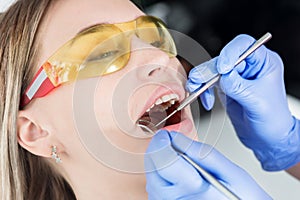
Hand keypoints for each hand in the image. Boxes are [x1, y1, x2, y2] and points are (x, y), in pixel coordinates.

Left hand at [145, 130, 270, 199]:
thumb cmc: (242, 199)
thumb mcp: (231, 171)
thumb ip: (201, 152)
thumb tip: (176, 137)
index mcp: (192, 188)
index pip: (162, 158)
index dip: (161, 142)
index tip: (165, 135)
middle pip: (152, 168)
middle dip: (158, 151)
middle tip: (170, 144)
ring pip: (152, 180)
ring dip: (159, 165)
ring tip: (177, 163)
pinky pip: (155, 191)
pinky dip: (162, 179)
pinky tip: (176, 176)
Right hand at [186, 34, 299, 170]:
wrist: (267, 139)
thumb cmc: (273, 120)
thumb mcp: (258, 102)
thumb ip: (239, 87)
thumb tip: (222, 76)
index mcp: (263, 63)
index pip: (244, 45)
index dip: (230, 53)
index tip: (222, 68)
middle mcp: (248, 67)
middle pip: (223, 59)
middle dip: (209, 70)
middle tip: (199, 81)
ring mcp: (235, 77)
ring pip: (213, 71)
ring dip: (201, 80)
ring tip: (194, 89)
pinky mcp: (225, 88)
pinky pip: (209, 84)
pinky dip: (203, 91)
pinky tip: (206, 102)